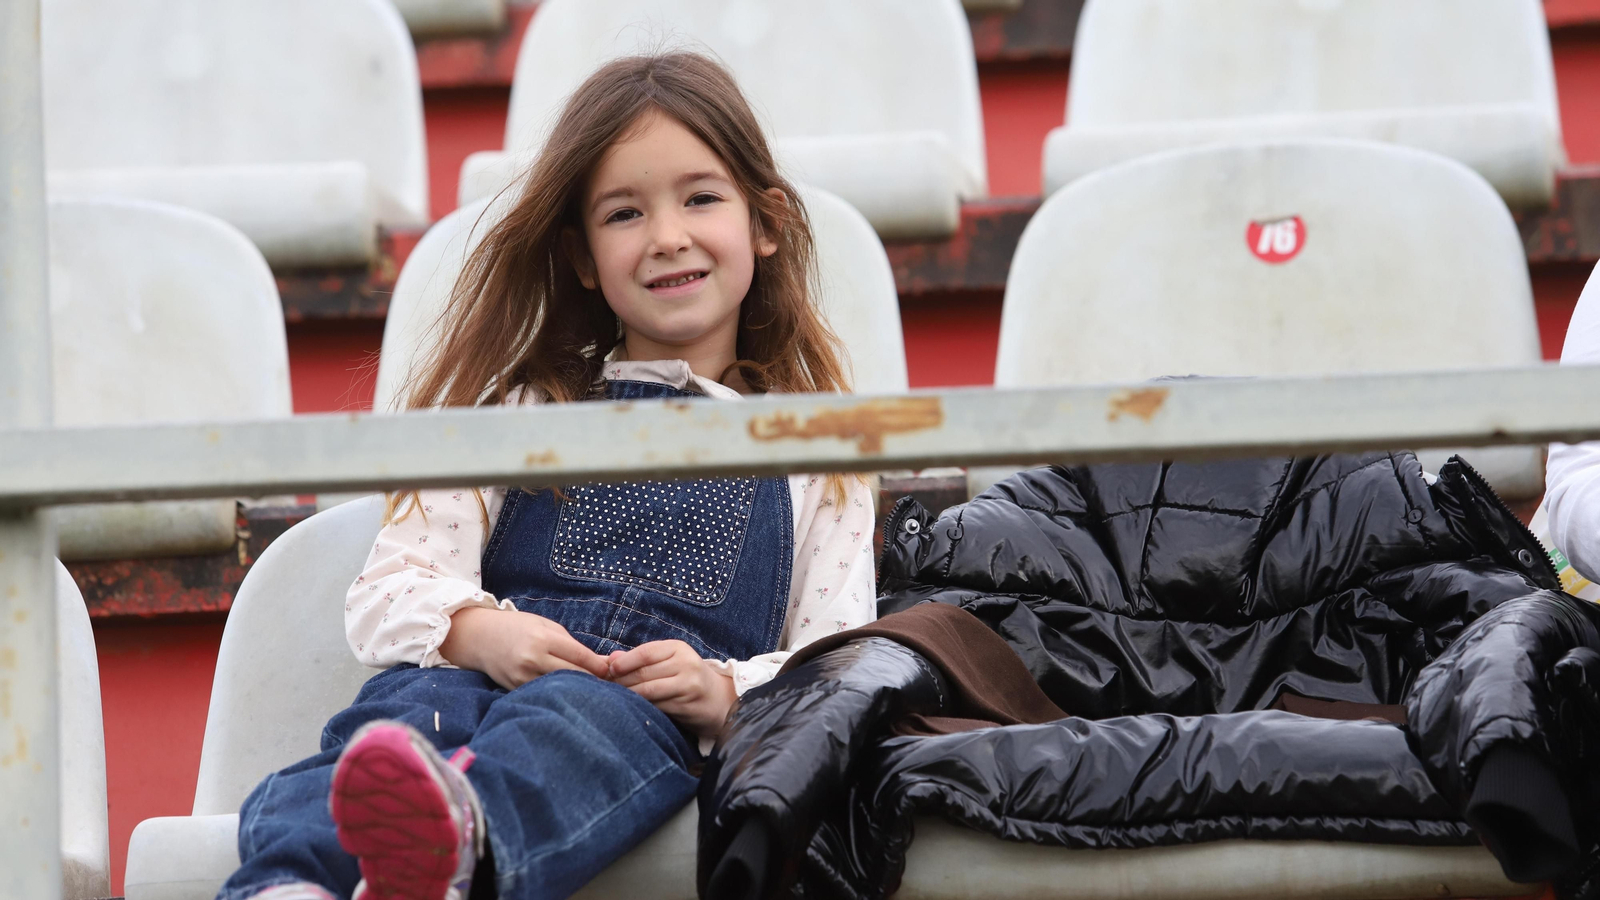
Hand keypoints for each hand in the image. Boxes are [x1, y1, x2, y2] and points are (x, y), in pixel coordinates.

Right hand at [439, 606, 609, 689]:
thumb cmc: (517, 627)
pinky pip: (544, 694)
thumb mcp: (545, 625)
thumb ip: (570, 643)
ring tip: (594, 691)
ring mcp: (522, 677)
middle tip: (611, 683)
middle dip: (594, 680)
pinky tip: (570, 695)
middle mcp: (532, 659)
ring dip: (579, 690)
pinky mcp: (515, 690)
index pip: (580, 656)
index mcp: (542, 639)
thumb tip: (600, 661)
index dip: (600, 666)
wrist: (479, 638)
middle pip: (575, 675)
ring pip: (561, 689)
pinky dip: (559, 694)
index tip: (614, 670)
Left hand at [607, 640, 737, 737]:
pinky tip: (631, 708)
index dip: (624, 662)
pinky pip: (656, 706)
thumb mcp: (668, 661)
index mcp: (678, 648)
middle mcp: (686, 664)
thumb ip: (641, 659)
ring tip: (614, 698)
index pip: (645, 652)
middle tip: (605, 687)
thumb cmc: (686, 678)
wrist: (719, 700)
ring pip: (648, 691)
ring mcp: (688, 685)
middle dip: (621, 681)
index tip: (607, 670)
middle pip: (644, 673)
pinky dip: (641, 707)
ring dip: (628, 695)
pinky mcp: (686, 705)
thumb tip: (610, 659)